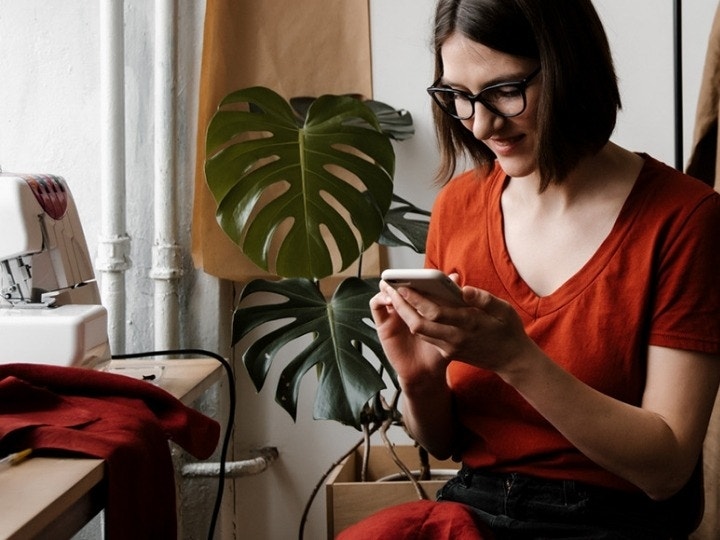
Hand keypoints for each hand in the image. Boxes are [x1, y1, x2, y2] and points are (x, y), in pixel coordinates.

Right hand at [369, 282, 449, 381]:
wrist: (426, 373)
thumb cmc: (439, 350)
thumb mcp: (449, 328)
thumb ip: (452, 303)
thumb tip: (456, 278)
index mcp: (421, 305)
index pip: (418, 284)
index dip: (421, 277)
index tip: (431, 276)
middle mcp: (406, 307)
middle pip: (401, 285)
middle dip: (405, 279)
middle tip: (411, 277)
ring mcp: (393, 314)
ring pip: (387, 292)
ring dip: (391, 286)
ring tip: (399, 286)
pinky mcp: (382, 323)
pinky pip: (376, 305)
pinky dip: (380, 298)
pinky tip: (390, 298)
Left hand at [373, 279, 532, 375]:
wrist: (511, 361)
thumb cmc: (508, 330)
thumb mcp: (504, 311)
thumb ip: (483, 299)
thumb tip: (463, 288)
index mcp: (469, 324)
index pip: (435, 312)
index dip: (416, 299)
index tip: (403, 286)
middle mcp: (455, 338)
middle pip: (419, 324)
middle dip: (402, 307)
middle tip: (389, 290)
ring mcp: (450, 348)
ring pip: (420, 332)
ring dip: (405, 315)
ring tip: (394, 297)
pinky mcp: (448, 353)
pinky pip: (427, 337)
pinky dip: (415, 323)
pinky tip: (409, 310)